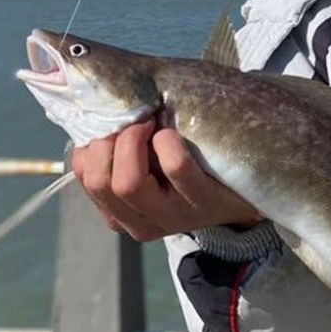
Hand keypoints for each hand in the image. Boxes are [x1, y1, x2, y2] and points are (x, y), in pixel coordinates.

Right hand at [71, 118, 261, 241]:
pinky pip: (175, 167)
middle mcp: (141, 222)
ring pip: (129, 183)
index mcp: (120, 212)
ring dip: (134, 141)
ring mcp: (172, 217)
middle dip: (109, 142)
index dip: (90, 145)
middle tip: (134, 121)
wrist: (244, 190)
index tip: (112, 125)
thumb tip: (95, 109)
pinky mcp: (203, 203)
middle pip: (102, 183)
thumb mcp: (149, 164)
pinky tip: (174, 134)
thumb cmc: (189, 166)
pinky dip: (168, 143)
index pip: (86, 178)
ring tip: (150, 123)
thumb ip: (120, 147)